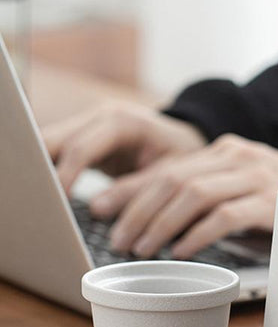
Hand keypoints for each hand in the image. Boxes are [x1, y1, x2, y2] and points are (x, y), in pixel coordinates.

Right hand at [42, 101, 206, 193]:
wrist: (190, 142)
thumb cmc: (186, 156)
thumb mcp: (170, 173)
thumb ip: (137, 189)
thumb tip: (97, 209)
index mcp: (122, 120)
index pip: (80, 148)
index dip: (63, 176)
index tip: (54, 202)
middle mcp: (101, 117)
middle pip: (54, 140)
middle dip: (42, 170)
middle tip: (39, 204)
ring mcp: (90, 126)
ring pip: (51, 145)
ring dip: (43, 172)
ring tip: (40, 202)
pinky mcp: (87, 141)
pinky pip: (59, 154)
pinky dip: (52, 173)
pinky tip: (50, 196)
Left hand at [101, 134, 277, 257]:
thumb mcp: (239, 185)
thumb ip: (206, 191)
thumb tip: (158, 219)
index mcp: (223, 150)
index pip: (166, 166)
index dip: (129, 188)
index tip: (100, 207)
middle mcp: (235, 156)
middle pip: (172, 179)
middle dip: (137, 210)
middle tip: (117, 238)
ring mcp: (254, 177)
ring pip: (193, 195)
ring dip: (161, 224)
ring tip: (141, 249)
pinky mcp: (269, 202)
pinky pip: (223, 217)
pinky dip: (197, 235)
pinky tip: (181, 251)